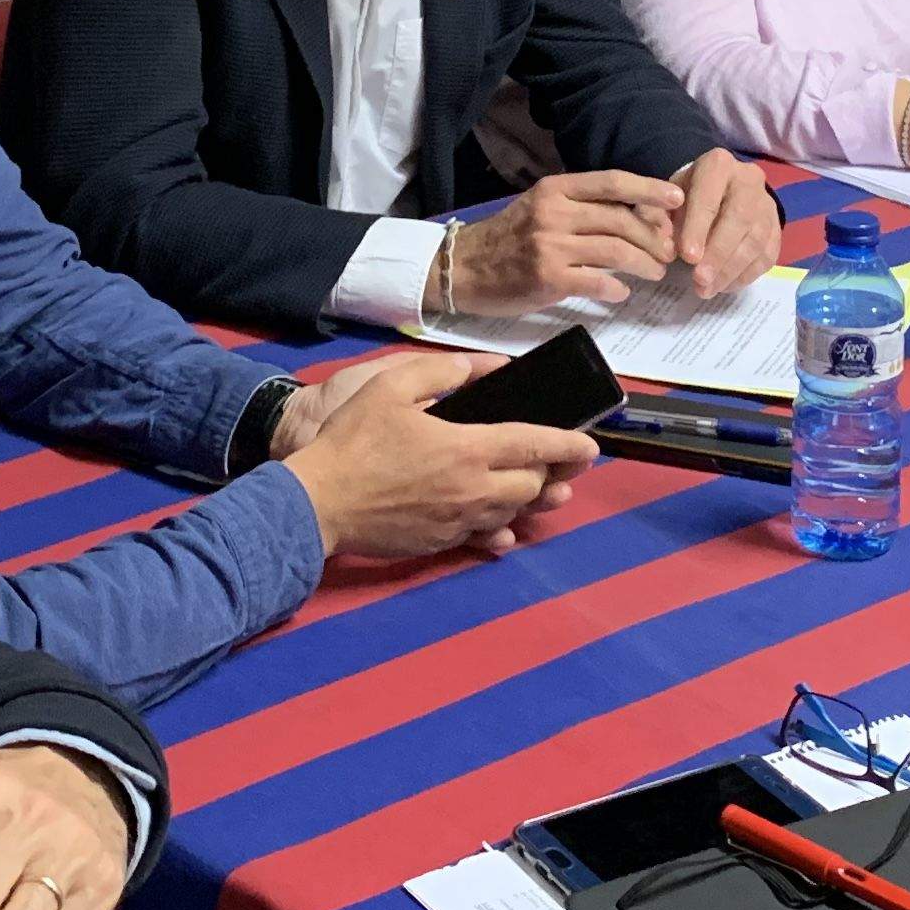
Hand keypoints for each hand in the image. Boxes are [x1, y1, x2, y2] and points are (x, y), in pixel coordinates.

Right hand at [279, 351, 599, 559]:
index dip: (568, 445)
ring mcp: (457, 519)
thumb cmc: (351, 442)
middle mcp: (471, 489)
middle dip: (555, 474)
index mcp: (466, 448)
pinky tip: (506, 528)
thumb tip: (474, 367)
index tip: (591, 445)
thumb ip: (438, 372)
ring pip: (513, 514)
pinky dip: (501, 531)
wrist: (318, 502)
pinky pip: (484, 538)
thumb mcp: (390, 387)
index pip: (534, 446)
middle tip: (565, 464)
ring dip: (533, 501)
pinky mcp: (439, 541)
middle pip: (533, 486)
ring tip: (547, 492)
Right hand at [443, 169, 683, 313]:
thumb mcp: (542, 208)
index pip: (613, 182)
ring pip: (616, 250)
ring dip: (644, 264)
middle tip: (669, 252)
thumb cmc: (508, 238)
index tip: (677, 199)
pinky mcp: (547, 278)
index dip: (650, 189)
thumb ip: (582, 208)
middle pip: (622, 219)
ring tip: (655, 272)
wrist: (462, 268)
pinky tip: (621, 292)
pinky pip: (597, 282)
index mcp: (556, 189)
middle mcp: (554, 212)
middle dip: (654, 237)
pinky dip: (616, 288)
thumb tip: (637, 214)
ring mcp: (550, 245)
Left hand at [668, 151, 780, 298]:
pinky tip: (725, 285)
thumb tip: (665, 244)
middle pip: (739, 219)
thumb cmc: (687, 195)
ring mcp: (767, 205)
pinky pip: (767, 255)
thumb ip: (657, 216)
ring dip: (730, 270)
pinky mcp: (777, 228)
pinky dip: (746, 275)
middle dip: (718, 254)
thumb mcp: (666, 197)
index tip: (687, 257)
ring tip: (707, 289)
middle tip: (700, 280)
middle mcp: (748, 180)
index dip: (698, 228)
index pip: (709, 197)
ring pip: (755, 240)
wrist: (720, 190)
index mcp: (717, 165)